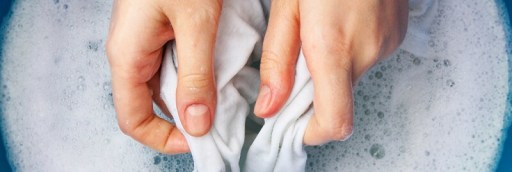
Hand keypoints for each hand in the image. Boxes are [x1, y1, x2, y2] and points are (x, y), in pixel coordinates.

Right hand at [106, 0, 221, 153]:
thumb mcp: (196, 24)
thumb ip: (196, 75)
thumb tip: (198, 124)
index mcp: (128, 57)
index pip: (133, 120)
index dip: (164, 138)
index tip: (198, 139)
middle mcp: (129, 54)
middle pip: (149, 105)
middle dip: (183, 117)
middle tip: (217, 116)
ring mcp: (140, 43)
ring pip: (162, 86)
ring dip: (190, 94)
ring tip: (221, 91)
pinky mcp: (154, 32)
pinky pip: (169, 65)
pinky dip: (192, 74)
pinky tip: (214, 67)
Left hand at [254, 0, 407, 144]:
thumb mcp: (286, 6)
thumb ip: (278, 60)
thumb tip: (269, 106)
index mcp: (333, 47)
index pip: (334, 121)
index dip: (312, 134)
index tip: (293, 125)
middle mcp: (367, 52)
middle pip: (338, 100)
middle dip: (313, 91)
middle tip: (298, 59)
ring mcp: (386, 44)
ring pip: (351, 78)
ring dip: (331, 69)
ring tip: (319, 31)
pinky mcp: (396, 35)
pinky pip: (366, 58)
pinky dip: (348, 54)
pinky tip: (340, 24)